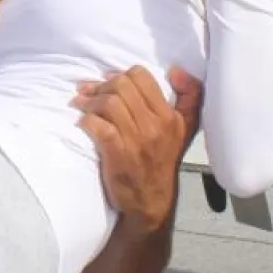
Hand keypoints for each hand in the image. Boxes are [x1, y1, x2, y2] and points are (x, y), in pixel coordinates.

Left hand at [71, 66, 202, 233]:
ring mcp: (136, 140)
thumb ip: (190, 97)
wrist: (151, 202)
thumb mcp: (185, 129)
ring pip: (108, 103)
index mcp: (170, 117)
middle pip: (121, 86)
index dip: (121, 75)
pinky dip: (86, 121)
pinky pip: (98, 126)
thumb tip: (176, 69)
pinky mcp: (117, 154)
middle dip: (101, 86)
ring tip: (81, 105)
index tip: (109, 82)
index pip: (141, 77)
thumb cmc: (163, 161)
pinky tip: (83, 123)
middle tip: (89, 92)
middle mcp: (155, 126)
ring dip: (90, 102)